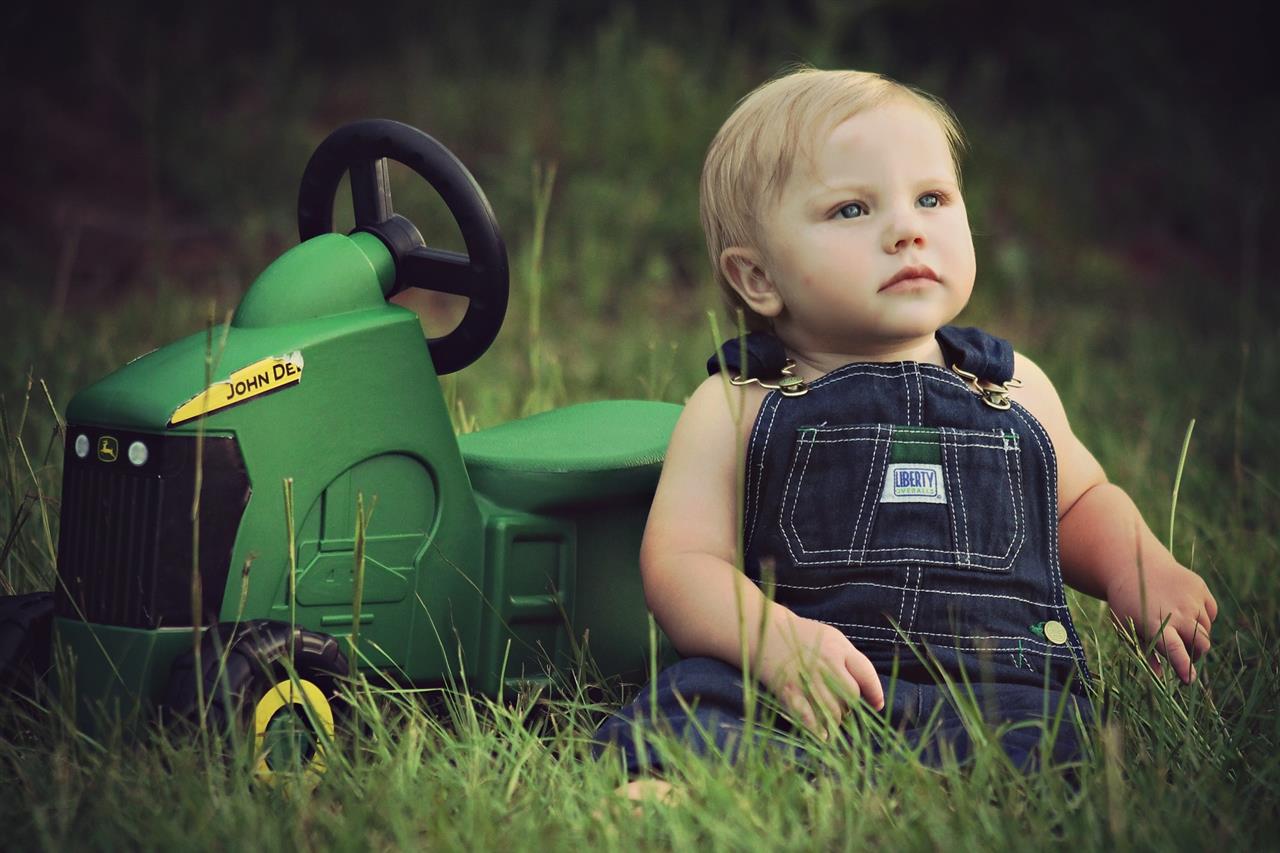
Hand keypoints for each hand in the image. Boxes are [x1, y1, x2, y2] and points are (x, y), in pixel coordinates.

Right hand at [754, 611, 883, 736]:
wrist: (764, 632)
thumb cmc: (802, 637)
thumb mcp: (831, 638)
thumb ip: (850, 659)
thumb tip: (869, 692)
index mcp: (838, 648)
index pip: (866, 674)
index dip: (875, 693)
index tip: (876, 705)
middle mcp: (825, 663)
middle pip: (850, 695)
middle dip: (850, 707)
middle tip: (843, 710)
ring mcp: (807, 677)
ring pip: (833, 710)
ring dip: (836, 721)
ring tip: (831, 722)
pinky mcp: (789, 690)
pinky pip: (809, 717)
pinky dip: (818, 730)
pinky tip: (822, 736)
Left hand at [1105, 559, 1216, 683]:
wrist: (1134, 565)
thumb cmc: (1128, 602)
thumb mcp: (1127, 626)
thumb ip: (1145, 651)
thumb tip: (1160, 677)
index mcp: (1155, 623)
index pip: (1175, 650)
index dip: (1184, 667)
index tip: (1189, 680)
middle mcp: (1177, 611)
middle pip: (1201, 644)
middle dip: (1195, 654)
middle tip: (1185, 654)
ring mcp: (1191, 598)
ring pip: (1207, 630)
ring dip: (1197, 635)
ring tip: (1179, 627)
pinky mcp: (1200, 587)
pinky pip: (1211, 613)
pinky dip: (1203, 618)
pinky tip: (1187, 611)